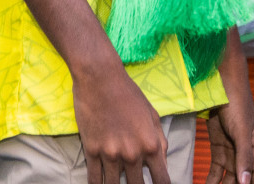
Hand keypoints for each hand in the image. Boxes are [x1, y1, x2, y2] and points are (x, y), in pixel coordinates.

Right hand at [72, 60, 170, 183]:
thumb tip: (162, 162)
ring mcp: (110, 154)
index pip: (161, 179)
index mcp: (151, 145)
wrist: (101, 79)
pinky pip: (94, 178)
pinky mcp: (91, 151)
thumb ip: (160, 140)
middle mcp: (132, 154)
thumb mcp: (152, 115)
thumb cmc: (129, 94)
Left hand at [206, 80, 253, 183]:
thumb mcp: (241, 131)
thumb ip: (244, 157)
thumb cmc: (237, 104)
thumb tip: (245, 182)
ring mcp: (234, 154)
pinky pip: (216, 173)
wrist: (222, 83)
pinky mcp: (220, 150)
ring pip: (229, 181)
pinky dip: (211, 182)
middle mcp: (248, 157)